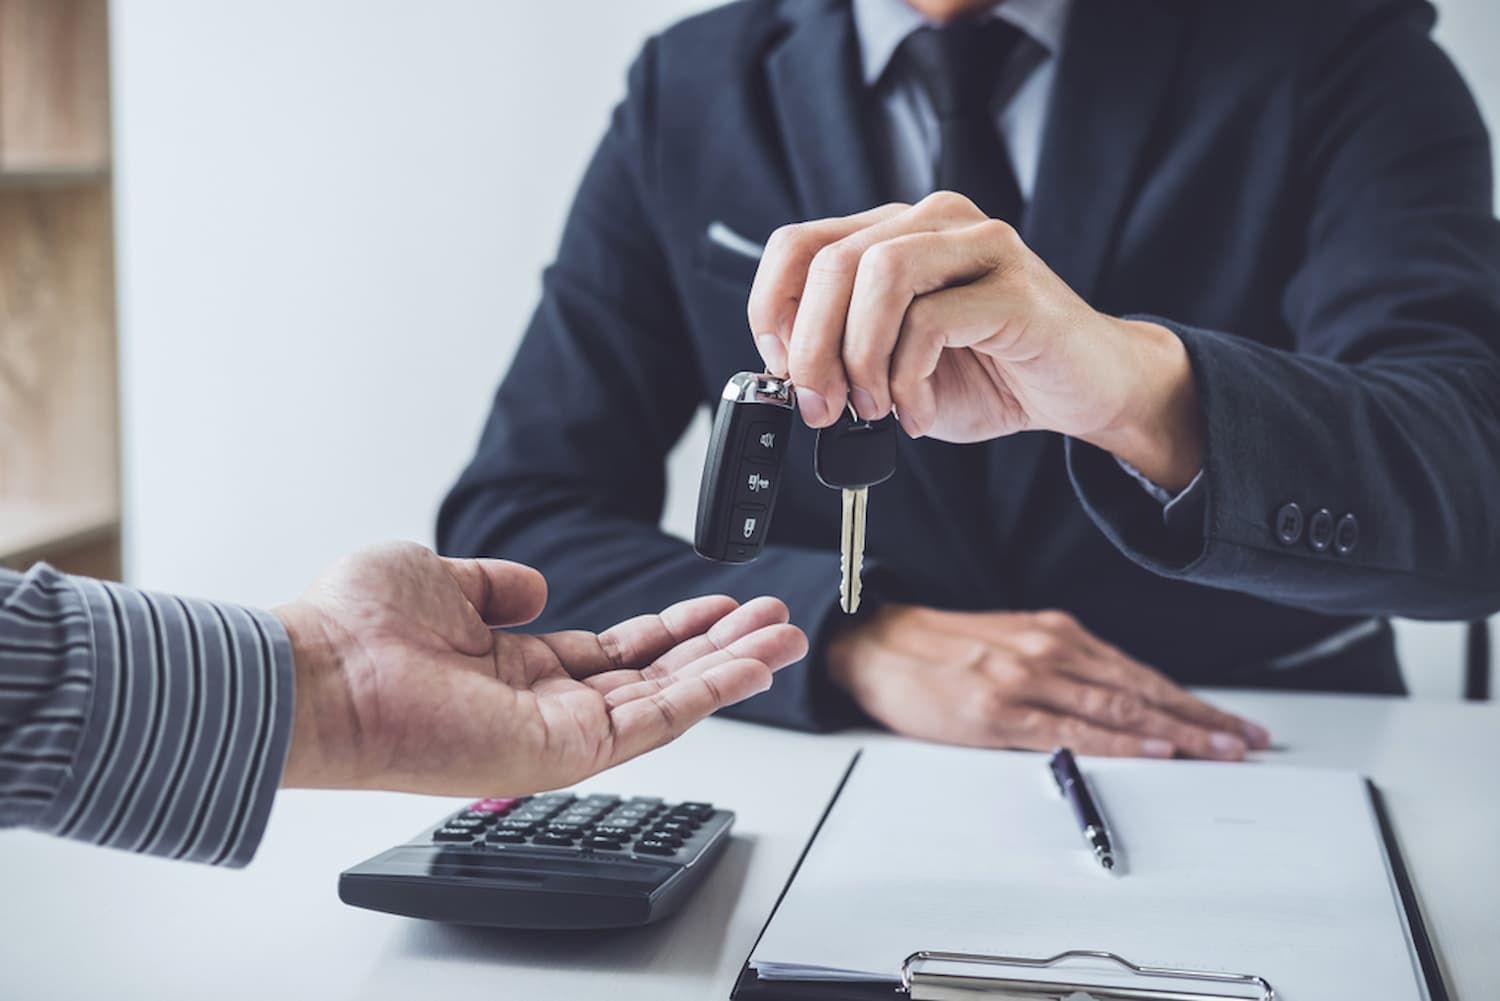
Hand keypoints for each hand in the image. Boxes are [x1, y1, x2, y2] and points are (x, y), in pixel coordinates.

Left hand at [274, 542, 807, 793]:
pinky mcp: (563, 750)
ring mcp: (557, 733)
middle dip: (722, 649)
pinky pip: (653, 721)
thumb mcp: (440, 579)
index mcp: (517, 668)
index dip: (673, 628)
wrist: (320, 671)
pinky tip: (750, 666)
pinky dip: (708, 693)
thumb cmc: (355, 630)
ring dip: (731, 668)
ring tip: (785, 639)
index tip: (721, 603)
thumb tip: (532, 587)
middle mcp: (544, 705)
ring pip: (668, 702)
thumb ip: (495, 584)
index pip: (618, 654)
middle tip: (778, 623)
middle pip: (657, 679)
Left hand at [748, 193, 1202, 490]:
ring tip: (874, 407)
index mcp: (893, 233)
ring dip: (859, 357)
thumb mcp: (893, 368)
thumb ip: (841, 356)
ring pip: (879, 275)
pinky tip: (918, 411)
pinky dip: (909, 380)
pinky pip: (931, 321)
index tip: (781, 369)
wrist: (1084, 389)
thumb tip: (790, 375)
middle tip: (822, 407)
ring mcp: (979, 245)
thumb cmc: (991, 373)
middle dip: (811, 349)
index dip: (773, 309)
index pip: (799, 245)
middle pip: (832, 263)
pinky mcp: (1014, 285)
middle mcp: (933, 223)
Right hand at [825, 604, 1269, 758]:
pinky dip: (1119, 741)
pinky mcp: (999, 712)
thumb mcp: (1008, 644)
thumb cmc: (938, 651)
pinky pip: (1071, 731)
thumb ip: (1059, 668)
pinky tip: (1152, 750)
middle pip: (1141, 690)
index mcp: (1055, 634)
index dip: (1190, 701)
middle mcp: (1049, 650)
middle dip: (1200, 719)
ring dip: (1177, 732)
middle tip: (1246, 741)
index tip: (1230, 723)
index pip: (1139, 673)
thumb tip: (1115, 704)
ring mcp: (1026, 679)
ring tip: (1220, 751)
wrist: (875, 644)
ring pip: (1118, 708)